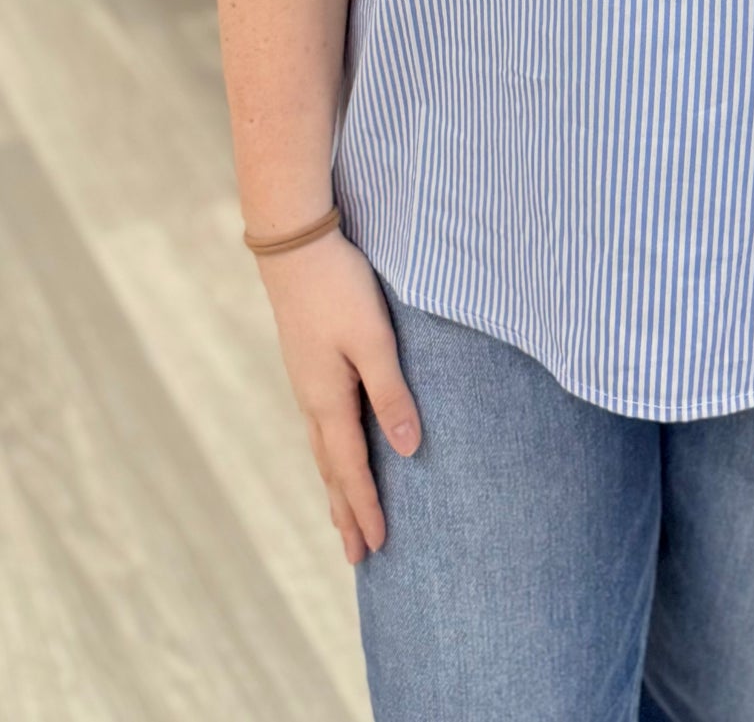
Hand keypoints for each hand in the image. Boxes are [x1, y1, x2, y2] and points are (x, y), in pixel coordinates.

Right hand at [256, 229, 421, 564]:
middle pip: (332, 469)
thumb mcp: (374, 339)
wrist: (294, 244)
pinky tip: (334, 451)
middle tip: (359, 556)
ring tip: (344, 518)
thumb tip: (409, 451)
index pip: (352, 468)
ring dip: (336, 487)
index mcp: (328, 400)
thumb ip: (392, 394)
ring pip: (323, 449)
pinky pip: (320, 426)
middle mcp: (312, 400)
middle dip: (347, 512)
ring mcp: (306, 382)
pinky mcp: (308, 364)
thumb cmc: (339, 288)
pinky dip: (330, 455)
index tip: (379, 547)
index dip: (367, 508)